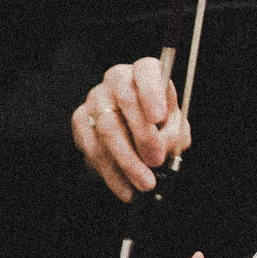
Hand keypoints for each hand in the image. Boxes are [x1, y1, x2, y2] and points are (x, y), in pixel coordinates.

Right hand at [74, 58, 191, 201]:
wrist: (135, 132)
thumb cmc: (160, 123)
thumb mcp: (175, 126)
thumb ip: (173, 135)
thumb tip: (159, 152)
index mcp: (146, 72)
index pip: (146, 71)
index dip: (151, 92)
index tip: (158, 117)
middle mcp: (118, 79)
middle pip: (125, 102)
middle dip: (143, 137)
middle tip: (155, 162)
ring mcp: (96, 98)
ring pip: (106, 128)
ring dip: (126, 161)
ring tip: (143, 183)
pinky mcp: (80, 119)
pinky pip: (91, 147)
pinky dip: (110, 171)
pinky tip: (124, 186)